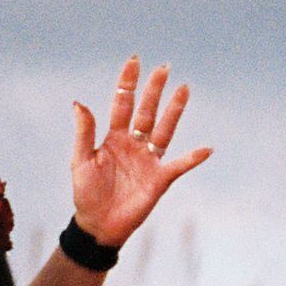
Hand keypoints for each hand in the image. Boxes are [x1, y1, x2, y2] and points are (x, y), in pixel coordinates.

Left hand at [68, 57, 210, 247]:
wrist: (97, 224)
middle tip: (163, 68)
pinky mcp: (160, 178)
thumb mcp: (81, 161)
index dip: (127, 83)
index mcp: (113, 137)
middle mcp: (134, 143)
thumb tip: (79, 103)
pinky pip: (179, 165)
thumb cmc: (87, 194)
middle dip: (154, 90)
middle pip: (147, 111)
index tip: (134, 61)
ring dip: (174, 111)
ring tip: (184, 89)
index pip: (122, 104)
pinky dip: (192, 158)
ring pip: (164, 130)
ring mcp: (148, 159)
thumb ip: (84, 133)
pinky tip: (206, 149)